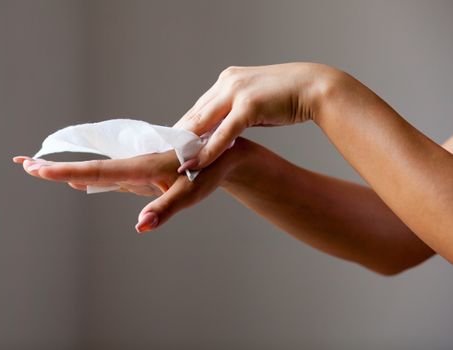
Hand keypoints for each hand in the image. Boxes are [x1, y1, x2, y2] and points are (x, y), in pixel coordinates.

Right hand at [13, 139, 243, 232]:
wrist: (225, 155)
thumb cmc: (209, 173)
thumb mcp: (190, 193)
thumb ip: (164, 208)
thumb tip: (139, 227)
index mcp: (140, 165)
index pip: (97, 171)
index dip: (65, 171)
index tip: (37, 168)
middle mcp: (134, 164)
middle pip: (89, 167)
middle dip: (56, 167)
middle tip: (24, 164)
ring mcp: (137, 168)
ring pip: (98, 171)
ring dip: (70, 170)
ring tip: (41, 169)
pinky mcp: (144, 172)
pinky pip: (112, 175)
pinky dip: (92, 176)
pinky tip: (82, 180)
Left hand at [174, 62, 336, 170]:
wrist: (316, 87)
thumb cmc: (287, 98)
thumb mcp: (254, 104)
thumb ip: (234, 113)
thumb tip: (219, 132)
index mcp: (227, 80)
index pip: (198, 108)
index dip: (183, 129)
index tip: (171, 147)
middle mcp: (227, 83)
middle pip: (195, 115)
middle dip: (179, 139)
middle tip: (163, 159)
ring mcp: (237, 92)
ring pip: (204, 123)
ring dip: (187, 146)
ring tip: (171, 164)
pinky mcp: (249, 105)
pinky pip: (223, 133)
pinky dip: (208, 150)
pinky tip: (195, 164)